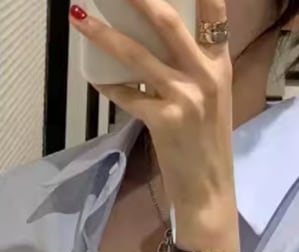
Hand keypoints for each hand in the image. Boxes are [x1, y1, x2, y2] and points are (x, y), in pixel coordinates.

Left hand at [71, 0, 239, 251]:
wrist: (209, 188)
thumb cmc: (208, 146)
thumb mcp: (211, 100)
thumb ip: (192, 70)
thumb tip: (153, 48)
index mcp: (220, 66)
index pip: (215, 14)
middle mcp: (205, 75)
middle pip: (167, 22)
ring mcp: (184, 97)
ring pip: (135, 55)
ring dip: (102, 34)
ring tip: (79, 16)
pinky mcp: (163, 120)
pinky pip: (125, 95)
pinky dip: (108, 85)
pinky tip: (94, 76)